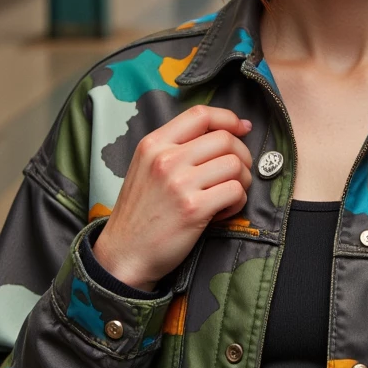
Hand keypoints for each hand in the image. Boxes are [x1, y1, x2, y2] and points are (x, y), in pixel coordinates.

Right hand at [93, 106, 253, 291]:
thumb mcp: (146, 167)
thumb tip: (222, 133)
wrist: (125, 253)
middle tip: (237, 173)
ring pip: (235, 165)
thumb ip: (175, 148)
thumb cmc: (140, 212)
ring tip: (227, 195)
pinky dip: (237, 202)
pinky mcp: (194, 209)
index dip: (229, 119)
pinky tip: (222, 211)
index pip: (200, 114)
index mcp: (153, 144)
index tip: (242, 128)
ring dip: (242, 181)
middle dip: (242, 155)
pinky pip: (235, 192)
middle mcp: (166, 159)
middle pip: (225, 139)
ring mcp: (180, 183)